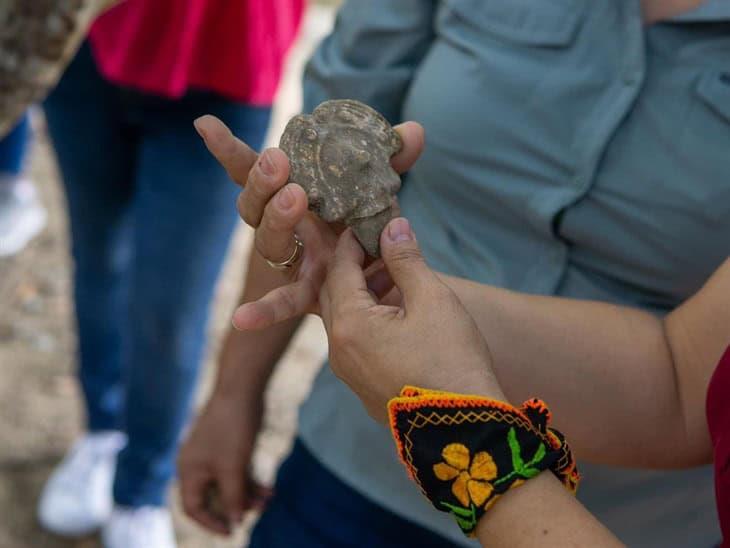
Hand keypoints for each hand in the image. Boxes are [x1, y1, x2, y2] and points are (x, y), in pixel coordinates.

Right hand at [177, 393, 269, 534]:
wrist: (242, 388)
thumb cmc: (232, 427)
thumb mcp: (233, 468)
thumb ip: (233, 497)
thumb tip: (235, 523)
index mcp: (189, 470)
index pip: (193, 507)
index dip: (211, 522)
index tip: (232, 532)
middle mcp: (197, 464)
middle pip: (212, 497)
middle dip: (235, 506)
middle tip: (258, 511)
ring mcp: (212, 454)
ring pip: (228, 484)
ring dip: (247, 494)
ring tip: (269, 500)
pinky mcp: (227, 445)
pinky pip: (235, 471)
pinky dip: (250, 480)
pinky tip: (269, 489)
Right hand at [194, 115, 424, 330]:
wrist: (391, 271)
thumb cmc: (373, 220)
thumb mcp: (380, 186)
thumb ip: (392, 158)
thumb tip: (414, 131)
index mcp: (296, 193)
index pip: (258, 170)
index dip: (231, 150)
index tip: (206, 125)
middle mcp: (286, 226)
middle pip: (255, 205)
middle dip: (262, 181)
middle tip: (278, 162)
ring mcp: (295, 259)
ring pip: (268, 242)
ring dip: (276, 217)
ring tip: (295, 197)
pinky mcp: (309, 291)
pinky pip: (284, 302)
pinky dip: (264, 311)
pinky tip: (242, 320)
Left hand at [319, 218, 503, 423]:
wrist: (466, 429)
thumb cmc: (452, 359)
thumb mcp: (432, 299)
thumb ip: (406, 260)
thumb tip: (393, 226)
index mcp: (350, 325)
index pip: (339, 271)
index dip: (353, 244)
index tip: (367, 225)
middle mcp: (339, 352)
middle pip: (334, 296)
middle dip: (352, 268)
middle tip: (377, 247)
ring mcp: (350, 375)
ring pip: (345, 322)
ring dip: (362, 295)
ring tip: (392, 277)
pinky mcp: (365, 390)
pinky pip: (356, 345)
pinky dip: (368, 321)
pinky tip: (395, 313)